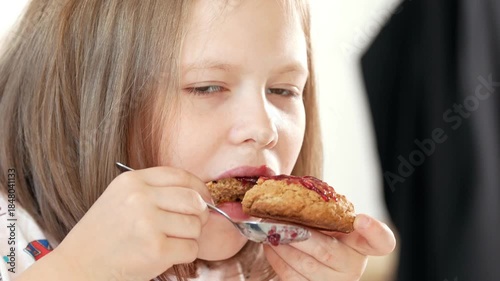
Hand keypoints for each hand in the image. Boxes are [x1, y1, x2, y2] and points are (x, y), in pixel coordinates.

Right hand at [52, 167, 210, 280]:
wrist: (78, 266)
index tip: (205, 199)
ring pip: (195, 226)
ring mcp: (148, 223)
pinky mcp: (156, 249)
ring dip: (189, 237)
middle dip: (200, 214)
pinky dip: (184, 254)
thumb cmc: (103, 235)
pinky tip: (165, 255)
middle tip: (192, 224)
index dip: (200, 188)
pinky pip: (191, 248)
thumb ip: (154, 191)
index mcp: (133, 181)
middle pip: (194, 200)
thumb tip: (199, 195)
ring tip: (169, 242)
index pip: (181, 176)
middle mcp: (141, 198)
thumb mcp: (120, 198)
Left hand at [264, 214, 395, 280]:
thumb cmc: (322, 231)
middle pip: (327, 251)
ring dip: (282, 246)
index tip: (361, 219)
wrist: (315, 257)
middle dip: (298, 235)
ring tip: (267, 231)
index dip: (374, 231)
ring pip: (305, 266)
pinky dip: (277, 260)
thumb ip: (323, 210)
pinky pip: (292, 278)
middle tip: (277, 221)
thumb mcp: (328, 219)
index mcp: (362, 244)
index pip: (382, 241)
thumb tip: (288, 192)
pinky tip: (270, 246)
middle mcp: (353, 266)